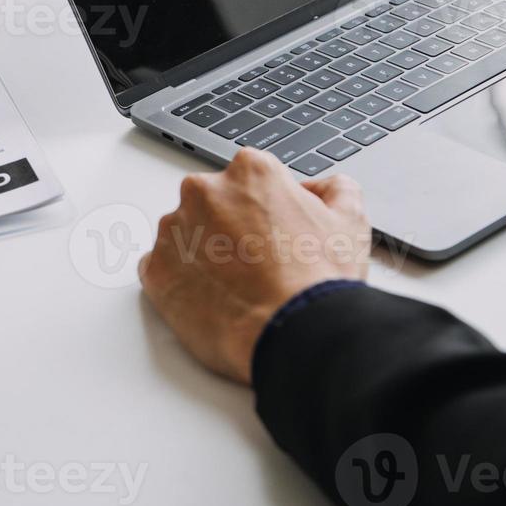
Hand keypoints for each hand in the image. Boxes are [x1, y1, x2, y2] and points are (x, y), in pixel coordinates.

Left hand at [139, 149, 371, 384]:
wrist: (293, 333)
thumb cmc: (318, 282)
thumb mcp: (350, 220)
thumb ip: (335, 189)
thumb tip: (321, 189)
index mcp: (250, 171)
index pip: (250, 180)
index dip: (266, 209)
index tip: (273, 233)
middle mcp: (204, 191)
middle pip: (212, 203)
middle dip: (229, 228)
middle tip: (257, 263)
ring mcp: (174, 230)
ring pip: (184, 235)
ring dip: (203, 253)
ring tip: (236, 286)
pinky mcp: (155, 270)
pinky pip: (162, 268)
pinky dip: (181, 281)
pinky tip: (212, 299)